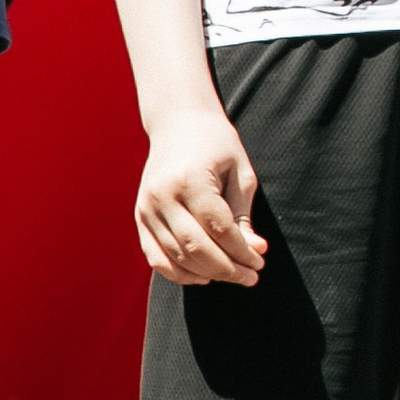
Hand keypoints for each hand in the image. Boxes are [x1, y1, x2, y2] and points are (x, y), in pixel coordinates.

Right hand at [135, 106, 266, 284]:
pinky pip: (156, 257)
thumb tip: (254, 251)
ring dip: (207, 273)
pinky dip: (178, 273)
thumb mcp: (239, 173)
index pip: (219, 230)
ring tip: (232, 275)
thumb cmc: (215, 144)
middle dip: (228, 269)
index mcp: (191, 179)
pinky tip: (202, 276)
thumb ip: (243, 215)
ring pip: (177, 257)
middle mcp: (163, 196)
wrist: (178, 122)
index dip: (242, 252)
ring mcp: (147, 208)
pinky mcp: (140, 216)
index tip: (260, 262)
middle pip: (197, 248)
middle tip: (250, 277)